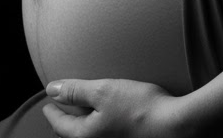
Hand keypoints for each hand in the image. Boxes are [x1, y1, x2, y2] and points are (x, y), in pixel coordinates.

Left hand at [42, 77, 189, 137]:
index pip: (60, 125)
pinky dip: (99, 127)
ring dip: (83, 125)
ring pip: (90, 137)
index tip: (48, 103)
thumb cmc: (139, 108)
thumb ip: (76, 91)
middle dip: (65, 123)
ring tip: (81, 113)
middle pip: (74, 135)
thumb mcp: (103, 91)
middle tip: (60, 110)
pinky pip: (104, 136)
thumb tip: (51, 90)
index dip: (52, 111)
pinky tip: (106, 118)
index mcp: (85, 136)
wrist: (174, 126)